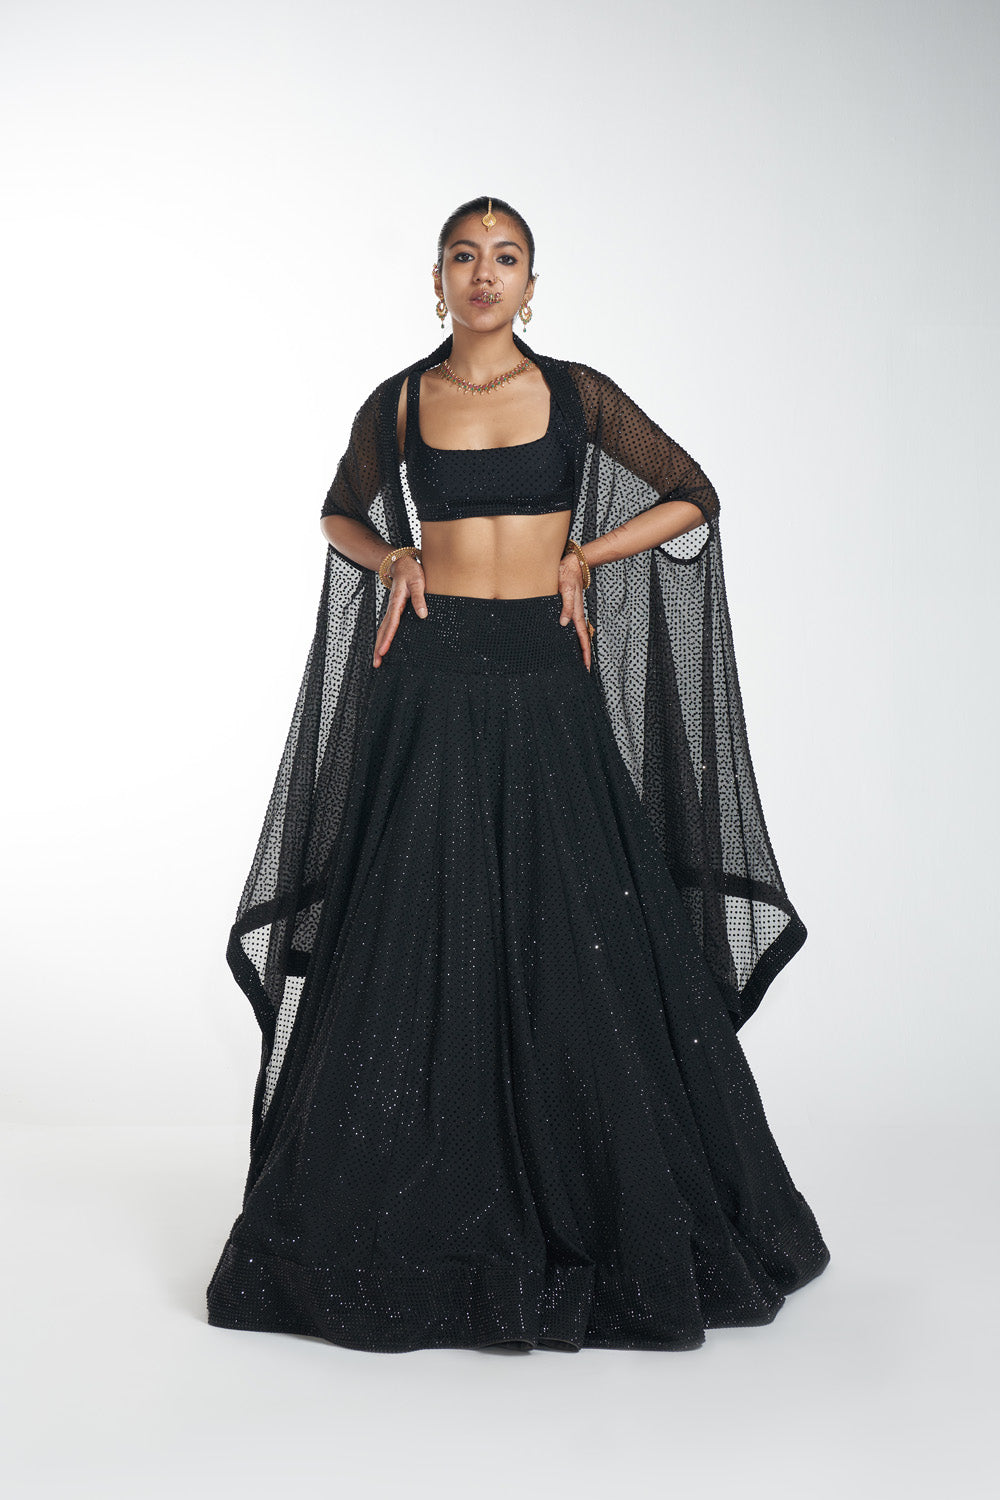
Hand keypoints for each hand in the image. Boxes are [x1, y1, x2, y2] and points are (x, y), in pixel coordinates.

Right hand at [373, 555, 427, 667]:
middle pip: (382, 631)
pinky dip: (384, 637)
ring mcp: (392, 610)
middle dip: (378, 647)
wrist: (401, 563)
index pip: (391, 625)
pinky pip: (387, 626)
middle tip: (376, 663)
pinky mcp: (394, 610)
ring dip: (379, 644)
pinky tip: (384, 645)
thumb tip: (423, 615)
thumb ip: (419, 599)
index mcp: (396, 604)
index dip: (387, 639)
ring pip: (383, 630)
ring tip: (377, 659)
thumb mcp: (418, 583)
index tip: (383, 652)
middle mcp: (391, 609)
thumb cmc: (411, 572)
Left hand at [557, 551, 592, 672]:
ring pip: (578, 634)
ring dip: (579, 647)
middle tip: (584, 670)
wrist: (572, 564)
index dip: (584, 653)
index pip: (582, 637)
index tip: (586, 666)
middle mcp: (576, 615)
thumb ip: (566, 607)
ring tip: (578, 660)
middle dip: (584, 655)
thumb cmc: (567, 575)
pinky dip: (573, 636)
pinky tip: (568, 640)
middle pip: (582, 639)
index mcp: (577, 613)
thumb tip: (564, 623)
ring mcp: (573, 612)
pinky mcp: (569, 608)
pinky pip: (573, 626)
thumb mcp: (566, 590)